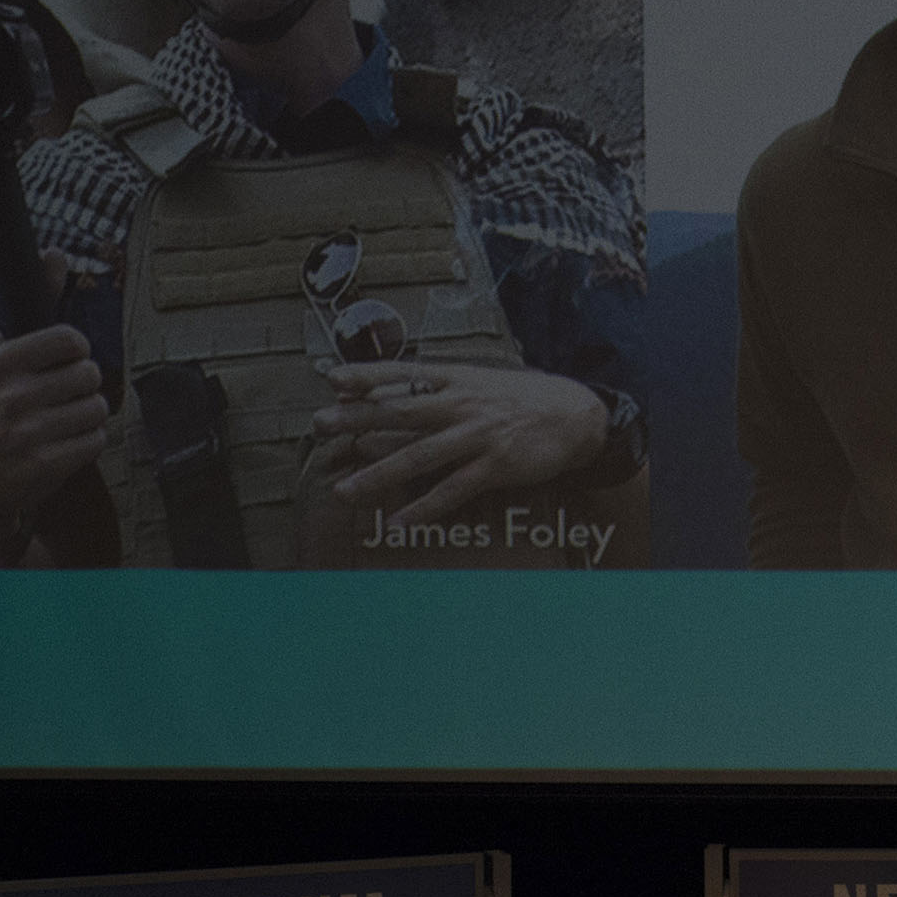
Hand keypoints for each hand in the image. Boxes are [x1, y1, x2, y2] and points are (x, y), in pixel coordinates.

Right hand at [0, 277, 108, 526]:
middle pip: (89, 374)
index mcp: (0, 364)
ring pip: (97, 408)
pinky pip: (96, 440)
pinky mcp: (44, 464)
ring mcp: (27, 432)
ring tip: (62, 422)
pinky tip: (64, 443)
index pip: (70, 339)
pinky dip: (88, 442)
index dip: (77, 350)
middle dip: (84, 386)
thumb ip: (34, 304)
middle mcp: (10, 396)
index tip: (66, 360)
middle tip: (63, 397)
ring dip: (87, 415)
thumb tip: (55, 253)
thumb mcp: (3, 357)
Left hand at [311, 362, 607, 521]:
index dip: (368, 375)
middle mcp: (463, 405)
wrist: (575, 415)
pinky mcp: (496, 466)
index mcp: (457, 380)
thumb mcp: (479, 382)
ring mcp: (479, 436)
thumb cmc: (520, 400)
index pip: (404, 373)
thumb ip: (437, 388)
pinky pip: (453, 490)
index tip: (332, 378)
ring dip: (379, 474)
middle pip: (402, 411)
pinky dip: (425, 508)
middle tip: (320, 425)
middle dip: (358, 419)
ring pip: (420, 456)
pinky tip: (400, 522)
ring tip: (345, 491)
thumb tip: (389, 392)